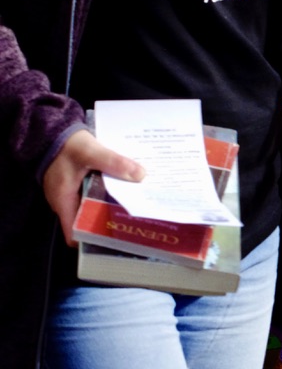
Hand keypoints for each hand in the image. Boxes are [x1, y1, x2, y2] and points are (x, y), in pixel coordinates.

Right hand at [43, 129, 144, 246]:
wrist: (53, 129)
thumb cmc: (66, 144)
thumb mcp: (90, 151)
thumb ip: (113, 162)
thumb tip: (140, 175)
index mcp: (63, 201)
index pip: (74, 233)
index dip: (93, 238)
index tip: (118, 236)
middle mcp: (66, 202)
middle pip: (88, 221)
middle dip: (110, 221)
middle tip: (136, 221)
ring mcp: (71, 193)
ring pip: (93, 207)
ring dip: (112, 206)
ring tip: (136, 207)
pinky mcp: (77, 184)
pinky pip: (94, 194)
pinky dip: (109, 193)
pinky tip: (127, 188)